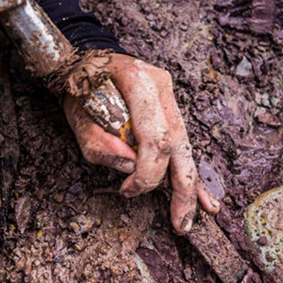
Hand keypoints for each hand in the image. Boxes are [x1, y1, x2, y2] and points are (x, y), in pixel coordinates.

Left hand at [63, 53, 219, 233]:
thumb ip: (99, 142)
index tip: (128, 190)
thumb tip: (130, 168)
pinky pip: (182, 143)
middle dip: (181, 187)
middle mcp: (161, 86)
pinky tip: (205, 199)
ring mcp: (169, 95)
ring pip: (185, 145)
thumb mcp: (77, 115)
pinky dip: (188, 172)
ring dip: (188, 185)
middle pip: (178, 143)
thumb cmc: (78, 87)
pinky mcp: (170, 107)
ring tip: (192, 217)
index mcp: (138, 81)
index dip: (148, 172)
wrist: (85, 59)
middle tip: (179, 223)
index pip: (156, 137)